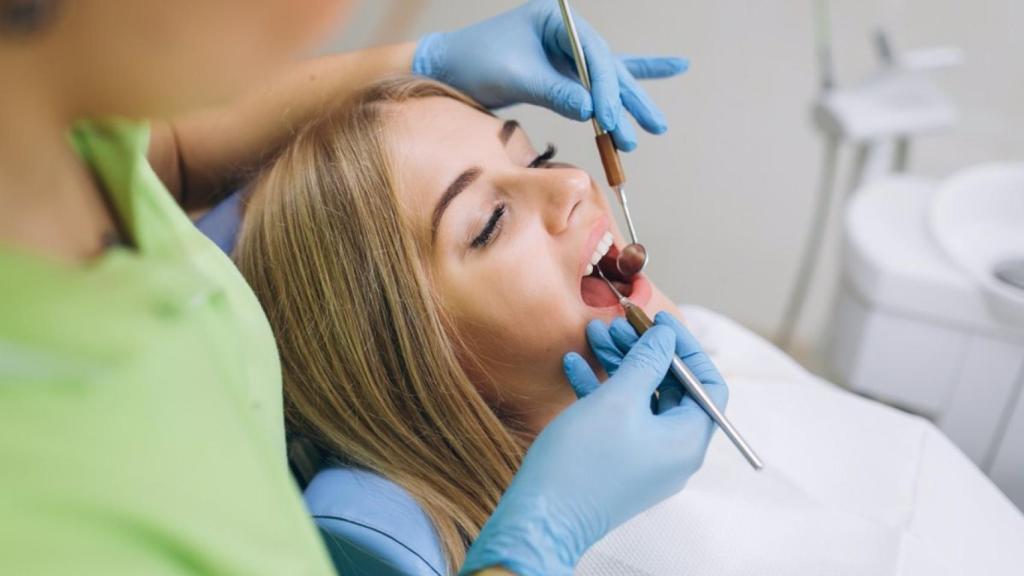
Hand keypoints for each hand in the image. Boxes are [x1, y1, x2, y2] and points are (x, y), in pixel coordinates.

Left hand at [413, 0, 687, 151]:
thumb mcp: (515, 76)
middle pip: (607, 66)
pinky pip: (599, 79)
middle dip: (628, 99)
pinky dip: (626, 83)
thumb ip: (554, 92)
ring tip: (654, 126)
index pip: (592, 55)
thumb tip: (592, 111)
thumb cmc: (475, 64)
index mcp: (556, 18)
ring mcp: (567, 50)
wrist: (450, 70)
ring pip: (606, 78)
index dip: (604, 90)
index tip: (608, 119)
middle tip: (653, 126)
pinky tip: (671, 68)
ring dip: (628, 103)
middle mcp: (567, 31)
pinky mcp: (563, 71)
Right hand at [461, 323, 724, 575]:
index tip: (658, 320)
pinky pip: (619, 418)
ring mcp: (645, 459)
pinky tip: (573, 366)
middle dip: (643, 350)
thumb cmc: (582, 462)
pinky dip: (600, 390)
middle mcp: (672, 452)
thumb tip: (666, 337)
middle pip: (671, 388)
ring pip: (640, 399)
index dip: (685, 347)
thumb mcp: (618, 400)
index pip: (706, 383)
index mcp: (686, 439)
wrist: (541, 519)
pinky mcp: (617, 463)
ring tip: (591, 335)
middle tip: (616, 324)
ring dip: (618, 364)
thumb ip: (647, 361)